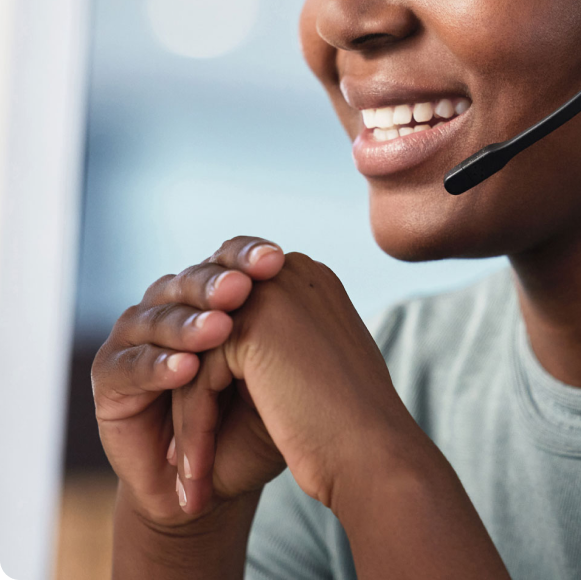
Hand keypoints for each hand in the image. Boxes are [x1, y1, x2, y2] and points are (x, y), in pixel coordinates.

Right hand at [92, 237, 287, 527]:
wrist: (212, 484)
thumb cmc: (254, 420)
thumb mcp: (277, 371)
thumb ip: (284, 327)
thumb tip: (311, 272)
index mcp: (214, 292)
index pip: (231, 261)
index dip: (249, 256)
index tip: (277, 260)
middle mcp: (172, 302)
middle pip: (194, 282)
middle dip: (219, 284)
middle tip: (243, 288)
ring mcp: (136, 334)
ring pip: (161, 318)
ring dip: (190, 325)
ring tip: (221, 330)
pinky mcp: (108, 373)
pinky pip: (134, 364)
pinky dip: (160, 366)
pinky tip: (186, 369)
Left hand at [175, 248, 420, 512]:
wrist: (372, 453)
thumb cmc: (349, 423)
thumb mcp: (311, 363)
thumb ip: (278, 341)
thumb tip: (233, 355)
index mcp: (309, 280)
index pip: (238, 317)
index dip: (219, 376)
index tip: (213, 429)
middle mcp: (293, 273)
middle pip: (212, 333)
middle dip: (196, 396)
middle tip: (183, 455)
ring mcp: (273, 293)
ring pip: (199, 358)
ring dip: (189, 421)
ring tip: (186, 475)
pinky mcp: (252, 325)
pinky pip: (197, 379)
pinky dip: (193, 431)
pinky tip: (194, 475)